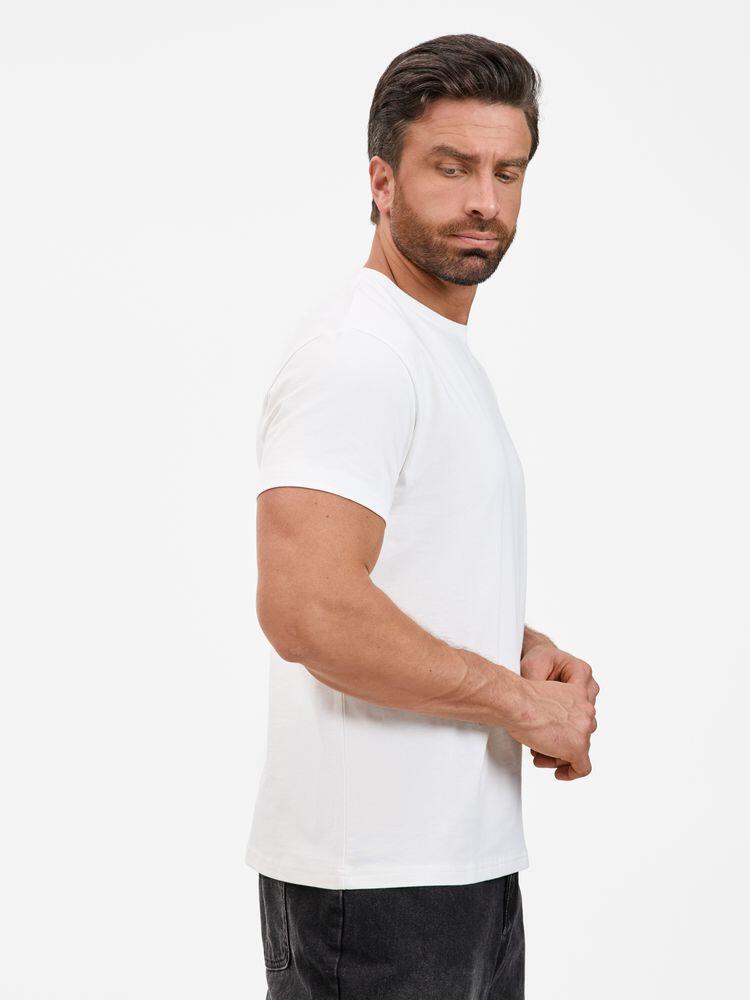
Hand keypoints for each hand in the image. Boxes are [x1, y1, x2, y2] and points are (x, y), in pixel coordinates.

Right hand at [517, 644, 599, 780]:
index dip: (567, 729)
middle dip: (561, 744)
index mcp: (579, 695)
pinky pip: (582, 768)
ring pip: (579, 751)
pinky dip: (570, 773)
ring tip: (542, 757)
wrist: (516, 703)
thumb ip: (553, 710)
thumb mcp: (542, 698)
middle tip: (544, 747)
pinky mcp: (577, 748)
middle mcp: (586, 712)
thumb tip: (547, 724)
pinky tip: (559, 774)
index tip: (557, 734)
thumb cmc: (522, 698)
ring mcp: (583, 730)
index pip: (581, 718)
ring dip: (559, 756)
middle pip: (581, 735)